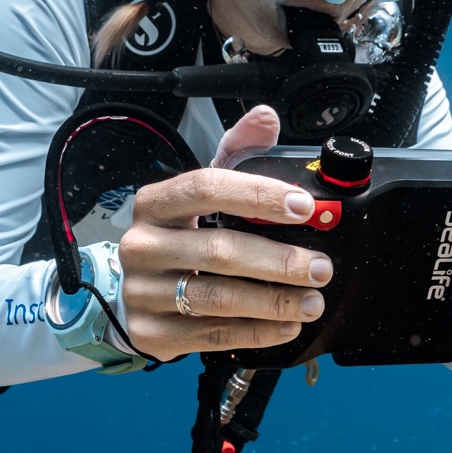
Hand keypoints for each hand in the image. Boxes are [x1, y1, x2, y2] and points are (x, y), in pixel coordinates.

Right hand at [117, 106, 331, 359]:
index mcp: (155, 203)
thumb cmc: (178, 238)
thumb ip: (236, 154)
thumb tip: (266, 118)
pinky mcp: (151, 332)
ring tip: (311, 302)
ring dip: (273, 301)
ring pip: (217, 297)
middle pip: (217, 250)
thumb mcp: (201, 193)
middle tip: (319, 268)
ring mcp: (142, 291)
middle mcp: (142, 245)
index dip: (257, 195)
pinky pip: (211, 334)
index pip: (206, 187)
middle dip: (278, 260)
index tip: (304, 207)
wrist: (131, 294)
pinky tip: (285, 326)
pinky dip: (255, 332)